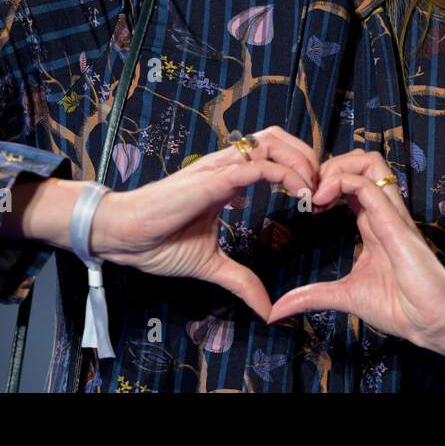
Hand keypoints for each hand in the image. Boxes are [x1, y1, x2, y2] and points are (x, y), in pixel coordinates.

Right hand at [91, 126, 318, 321]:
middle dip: (308, 156)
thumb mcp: (211, 265)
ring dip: (301, 160)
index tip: (316, 199)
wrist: (121, 236)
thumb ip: (241, 281)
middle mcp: (225, 166)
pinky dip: (284, 174)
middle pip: (278, 138)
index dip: (299, 168)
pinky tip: (300, 193)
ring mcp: (218, 169)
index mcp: (226, 179)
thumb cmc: (156, 242)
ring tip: (314, 188)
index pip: (272, 154)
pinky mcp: (212, 179)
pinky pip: (255, 166)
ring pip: (271, 142)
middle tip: (323, 189)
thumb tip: (266, 308)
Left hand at [267, 149, 444, 354]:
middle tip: (307, 191)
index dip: (325, 181)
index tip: (304, 202)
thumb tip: (278, 310)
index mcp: (373, 222)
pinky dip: (341, 182)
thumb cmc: (399, 307)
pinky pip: (370, 186)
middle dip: (329, 165)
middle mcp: (383, 211)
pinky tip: (320, 202)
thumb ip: (312, 295)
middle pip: (362, 160)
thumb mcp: (345, 295)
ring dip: (337, 166)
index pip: (353, 180)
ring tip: (315, 191)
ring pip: (370, 162)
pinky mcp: (396, 223)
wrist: (432, 323)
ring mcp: (392, 214)